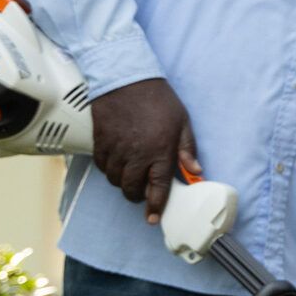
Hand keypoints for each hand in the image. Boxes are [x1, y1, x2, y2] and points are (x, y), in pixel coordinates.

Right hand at [91, 76, 200, 222]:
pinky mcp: (100, 142)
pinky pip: (102, 167)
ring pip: (115, 180)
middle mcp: (136, 154)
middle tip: (142, 192)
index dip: (156, 206)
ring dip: (123, 183)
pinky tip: (117, 163)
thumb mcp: (182, 122)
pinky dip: (109, 170)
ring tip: (132, 175)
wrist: (125, 78)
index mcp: (159, 151)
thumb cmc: (157, 99)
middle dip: (137, 196)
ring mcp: (115, 148)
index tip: (153, 218)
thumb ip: (187, 149)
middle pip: (131, 189)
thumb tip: (195, 171)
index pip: (157, 188)